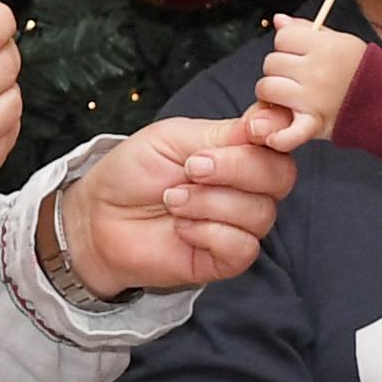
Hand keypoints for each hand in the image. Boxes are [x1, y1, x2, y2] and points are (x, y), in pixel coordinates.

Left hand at [61, 115, 297, 293]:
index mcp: (239, 150)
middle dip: (236, 169)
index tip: (254, 130)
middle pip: (281, 176)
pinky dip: (208, 233)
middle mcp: (248, 187)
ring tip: (173, 200)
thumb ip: (223, 132)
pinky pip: (242, 247)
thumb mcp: (174, 137)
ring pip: (260, 213)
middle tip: (191, 168)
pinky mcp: (227, 259)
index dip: (276, 132)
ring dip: (209, 203)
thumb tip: (266, 122)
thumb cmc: (133, 173)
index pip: (280, 139)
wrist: (100, 217)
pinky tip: (181, 228)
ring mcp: (239, 224)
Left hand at [251, 15, 365, 149]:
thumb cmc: (363, 70)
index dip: (287, 44)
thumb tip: (279, 20)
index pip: (282, 37)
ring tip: (290, 96)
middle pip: (271, 63)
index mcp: (324, 47)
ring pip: (267, 89)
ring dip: (274, 94)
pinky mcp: (313, 124)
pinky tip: (276, 134)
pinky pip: (285, 133)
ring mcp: (312, 99)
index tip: (298, 52)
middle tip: (295, 76)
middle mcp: (316, 71)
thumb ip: (306, 29)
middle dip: (280, 68)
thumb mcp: (340, 41)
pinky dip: (278, 136)